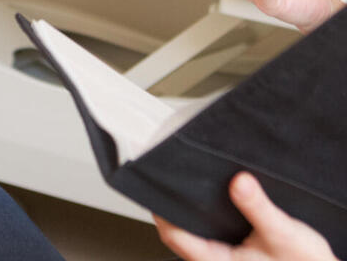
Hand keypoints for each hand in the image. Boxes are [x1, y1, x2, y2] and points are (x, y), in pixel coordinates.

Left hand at [154, 172, 336, 260]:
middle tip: (164, 182)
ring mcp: (223, 258)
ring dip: (185, 214)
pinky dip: (201, 218)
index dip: (160, 213)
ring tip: (182, 188)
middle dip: (168, 210)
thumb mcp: (282, 233)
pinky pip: (207, 235)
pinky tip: (208, 202)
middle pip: (177, 234)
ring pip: (191, 235)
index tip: (152, 190)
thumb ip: (258, 208)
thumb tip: (239, 182)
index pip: (174, 236)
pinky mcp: (233, 254)